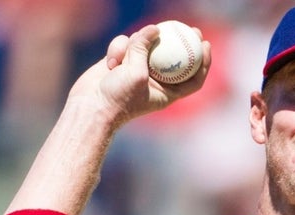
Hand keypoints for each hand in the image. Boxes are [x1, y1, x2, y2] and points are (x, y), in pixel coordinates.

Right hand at [67, 24, 212, 127]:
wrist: (89, 106)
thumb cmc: (117, 98)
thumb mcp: (136, 73)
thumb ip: (144, 49)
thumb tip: (154, 28)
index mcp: (167, 92)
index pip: (193, 78)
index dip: (203, 61)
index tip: (205, 44)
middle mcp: (156, 80)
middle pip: (174, 57)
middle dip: (182, 41)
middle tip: (189, 28)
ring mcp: (139, 69)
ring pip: (145, 45)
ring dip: (134, 45)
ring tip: (122, 60)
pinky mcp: (123, 61)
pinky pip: (125, 44)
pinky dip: (118, 49)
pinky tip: (111, 62)